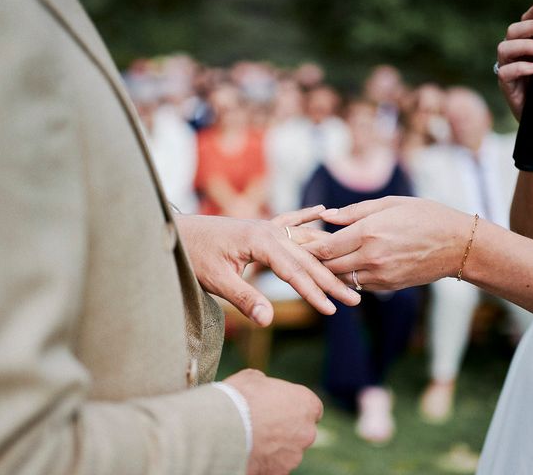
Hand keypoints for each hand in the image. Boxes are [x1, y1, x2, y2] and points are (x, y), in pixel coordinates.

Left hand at [176, 206, 360, 325]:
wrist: (178, 231)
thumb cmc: (195, 255)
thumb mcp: (217, 280)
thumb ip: (244, 299)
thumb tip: (268, 321)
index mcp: (261, 242)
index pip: (295, 272)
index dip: (314, 293)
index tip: (332, 311)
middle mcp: (269, 231)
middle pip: (307, 259)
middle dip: (330, 280)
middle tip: (354, 299)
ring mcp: (266, 226)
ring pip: (303, 243)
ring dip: (326, 258)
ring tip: (349, 270)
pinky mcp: (260, 227)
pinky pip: (289, 221)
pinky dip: (306, 217)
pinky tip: (323, 212)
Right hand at [224, 369, 322, 474]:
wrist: (223, 428)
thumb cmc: (240, 398)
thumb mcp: (253, 378)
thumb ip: (267, 385)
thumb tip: (263, 386)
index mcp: (306, 403)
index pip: (312, 408)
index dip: (296, 408)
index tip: (282, 409)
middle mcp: (307, 431)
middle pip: (301, 432)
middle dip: (286, 429)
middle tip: (263, 424)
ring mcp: (294, 455)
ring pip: (288, 452)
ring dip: (275, 447)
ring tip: (250, 439)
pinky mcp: (279, 473)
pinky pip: (274, 467)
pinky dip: (264, 462)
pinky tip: (247, 453)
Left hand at [303, 197, 471, 290]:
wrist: (459, 245)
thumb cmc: (426, 216)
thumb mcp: (390, 204)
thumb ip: (355, 212)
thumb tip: (327, 216)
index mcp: (369, 233)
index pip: (326, 247)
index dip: (307, 246)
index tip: (295, 242)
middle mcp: (372, 257)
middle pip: (329, 266)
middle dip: (312, 260)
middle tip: (298, 253)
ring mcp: (380, 275)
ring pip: (341, 278)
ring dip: (328, 271)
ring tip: (315, 262)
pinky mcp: (388, 286)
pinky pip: (358, 284)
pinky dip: (347, 277)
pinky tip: (342, 267)